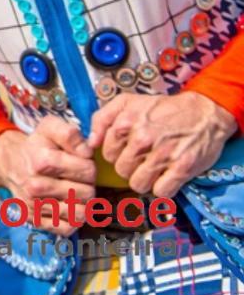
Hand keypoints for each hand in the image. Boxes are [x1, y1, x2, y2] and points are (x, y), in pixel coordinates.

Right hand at [0, 116, 96, 235]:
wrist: (9, 162)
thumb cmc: (36, 145)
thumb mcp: (50, 128)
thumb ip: (71, 134)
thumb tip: (88, 151)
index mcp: (42, 162)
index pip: (88, 171)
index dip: (89, 165)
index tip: (79, 162)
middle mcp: (36, 186)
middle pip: (87, 194)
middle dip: (87, 184)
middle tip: (76, 178)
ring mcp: (35, 206)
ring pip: (81, 214)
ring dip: (82, 203)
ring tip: (74, 191)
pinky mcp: (35, 221)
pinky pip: (68, 228)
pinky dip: (72, 219)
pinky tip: (67, 205)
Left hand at [89, 91, 235, 198]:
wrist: (203, 113)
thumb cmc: (162, 108)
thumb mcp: (127, 102)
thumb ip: (102, 118)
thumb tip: (90, 142)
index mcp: (125, 122)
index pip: (107, 154)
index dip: (116, 154)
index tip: (127, 150)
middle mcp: (142, 139)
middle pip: (121, 171)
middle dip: (130, 167)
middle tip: (143, 159)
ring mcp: (162, 154)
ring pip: (138, 184)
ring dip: (145, 180)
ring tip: (154, 168)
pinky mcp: (182, 168)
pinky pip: (161, 192)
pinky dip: (164, 189)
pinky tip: (167, 176)